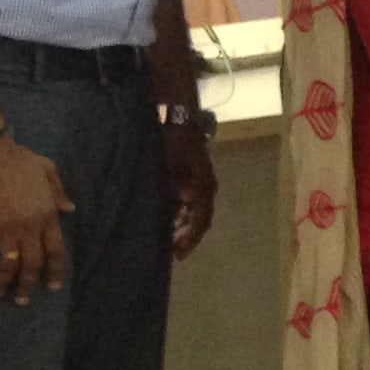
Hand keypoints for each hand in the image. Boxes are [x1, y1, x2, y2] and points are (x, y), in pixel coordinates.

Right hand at [0, 138, 71, 301]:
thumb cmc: (17, 158)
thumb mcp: (47, 169)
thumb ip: (57, 192)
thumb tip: (70, 209)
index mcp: (47, 214)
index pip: (55, 250)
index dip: (54, 271)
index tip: (53, 287)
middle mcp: (28, 226)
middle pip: (32, 264)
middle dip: (28, 285)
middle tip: (23, 301)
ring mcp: (4, 228)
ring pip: (7, 265)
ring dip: (3, 284)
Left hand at [164, 121, 217, 260]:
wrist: (175, 114)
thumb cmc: (171, 141)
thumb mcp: (166, 170)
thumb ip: (168, 195)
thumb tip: (167, 219)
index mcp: (202, 187)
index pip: (200, 221)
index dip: (190, 239)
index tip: (178, 255)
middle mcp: (204, 186)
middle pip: (198, 218)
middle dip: (184, 234)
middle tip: (169, 249)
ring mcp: (198, 179)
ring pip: (192, 209)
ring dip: (180, 223)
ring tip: (165, 235)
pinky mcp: (190, 173)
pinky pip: (187, 198)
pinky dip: (177, 210)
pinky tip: (165, 213)